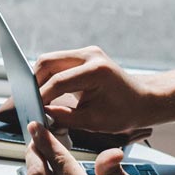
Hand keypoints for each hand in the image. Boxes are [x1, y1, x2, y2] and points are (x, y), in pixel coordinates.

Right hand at [35, 46, 155, 131]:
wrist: (144, 100)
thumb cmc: (124, 113)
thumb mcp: (94, 121)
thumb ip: (64, 117)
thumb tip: (41, 114)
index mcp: (96, 71)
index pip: (57, 82)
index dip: (41, 97)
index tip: (32, 111)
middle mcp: (90, 55)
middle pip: (47, 62)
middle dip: (34, 83)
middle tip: (30, 103)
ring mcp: (86, 53)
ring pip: (49, 60)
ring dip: (39, 79)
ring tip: (37, 99)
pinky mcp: (83, 56)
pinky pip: (57, 63)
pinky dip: (48, 77)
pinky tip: (47, 93)